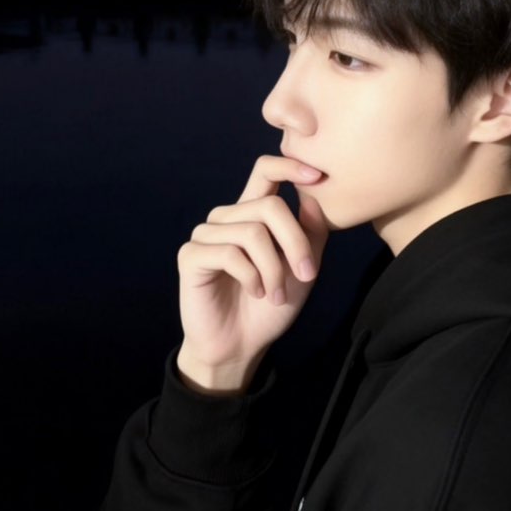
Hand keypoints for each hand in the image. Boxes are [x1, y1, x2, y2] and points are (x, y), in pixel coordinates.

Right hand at [176, 156, 328, 393]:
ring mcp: (207, 235)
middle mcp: (227, 217)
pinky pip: (230, 254)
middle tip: (308, 275)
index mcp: (253, 213)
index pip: (266, 170)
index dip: (290, 166)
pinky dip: (252, 277)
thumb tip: (313, 194)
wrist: (243, 344)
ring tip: (277, 294)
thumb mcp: (303, 267)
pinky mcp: (191, 256)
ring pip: (252, 232)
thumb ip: (310, 232)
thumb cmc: (273, 305)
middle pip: (269, 206)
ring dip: (274, 269)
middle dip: (295, 243)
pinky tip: (256, 292)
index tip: (319, 176)